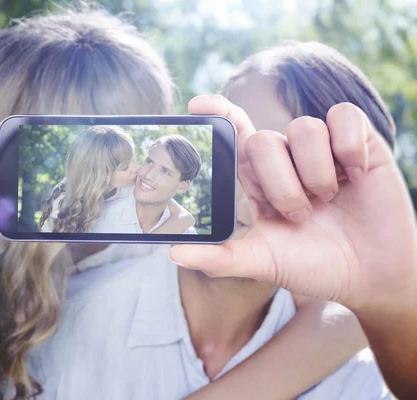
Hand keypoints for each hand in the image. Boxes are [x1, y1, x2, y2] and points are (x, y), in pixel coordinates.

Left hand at [169, 95, 416, 311]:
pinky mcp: (358, 143)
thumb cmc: (311, 265)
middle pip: (263, 140)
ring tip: (327, 200)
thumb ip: (221, 257)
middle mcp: (283, 158)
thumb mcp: (263, 262)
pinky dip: (349, 148)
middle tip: (298, 215)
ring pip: (303, 129)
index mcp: (255, 179)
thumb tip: (174, 253)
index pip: (232, 134)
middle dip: (281, 185)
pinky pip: (343, 118)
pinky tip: (355, 177)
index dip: (216, 114)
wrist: (369, 275)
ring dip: (315, 173)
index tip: (197, 106)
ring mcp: (320, 149)